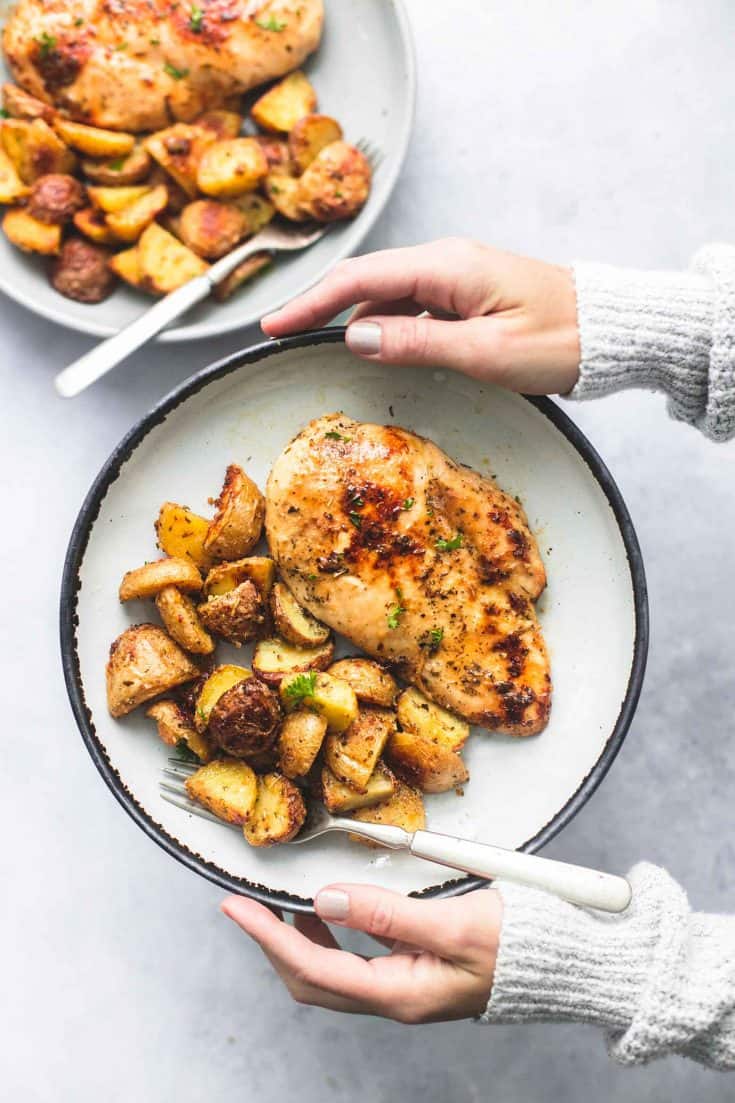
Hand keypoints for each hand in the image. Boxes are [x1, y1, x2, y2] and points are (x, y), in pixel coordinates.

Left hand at [221, 883, 502, 1022]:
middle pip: (312, 982)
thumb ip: (389, 914)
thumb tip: (327, 899)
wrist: (572, 966)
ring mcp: (407, 989)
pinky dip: (331, 936)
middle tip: (244, 906)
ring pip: (331, 976)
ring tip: (281, 906)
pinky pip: (357, 962)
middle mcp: (398, 998)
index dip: (267, 938)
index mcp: (402, 994)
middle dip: (271, 944)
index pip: (313, 969)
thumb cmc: (525, 947)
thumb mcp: (455, 924)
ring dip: (297, 942)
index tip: (235, 907)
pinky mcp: (418, 973)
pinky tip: (333, 911)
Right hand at [262, 238, 579, 394]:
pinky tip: (368, 344)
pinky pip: (411, 304)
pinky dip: (382, 322)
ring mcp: (457, 276)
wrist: (612, 331)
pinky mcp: (468, 294)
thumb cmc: (560, 341)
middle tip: (277, 334)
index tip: (272, 325)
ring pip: (386, 292)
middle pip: (365, 279)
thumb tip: (354, 336)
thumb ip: (415, 343)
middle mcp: (447, 262)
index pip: (359, 278)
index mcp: (447, 267)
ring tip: (309, 341)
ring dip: (348, 316)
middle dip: (318, 305)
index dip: (310, 302)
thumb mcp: (485, 353)